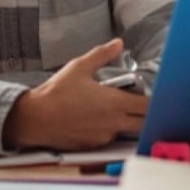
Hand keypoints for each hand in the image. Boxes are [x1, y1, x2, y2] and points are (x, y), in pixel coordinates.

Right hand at [2, 39, 147, 150]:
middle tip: (138, 104)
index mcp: (115, 103)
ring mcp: (103, 137)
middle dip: (145, 115)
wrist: (34, 119)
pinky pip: (108, 138)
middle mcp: (113, 123)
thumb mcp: (79, 67)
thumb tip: (119, 43)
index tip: (151, 95)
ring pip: (125, 131)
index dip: (154, 101)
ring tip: (111, 109)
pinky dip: (108, 130)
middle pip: (144, 124)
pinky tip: (95, 120)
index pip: (149, 107)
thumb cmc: (56, 92)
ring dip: (125, 122)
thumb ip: (102, 55)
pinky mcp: (92, 146)